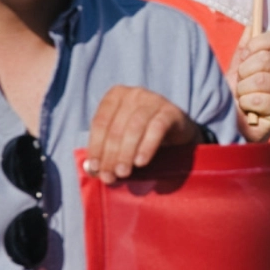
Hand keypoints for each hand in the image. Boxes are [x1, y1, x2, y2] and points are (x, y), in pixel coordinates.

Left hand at [83, 86, 204, 183]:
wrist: (176, 130)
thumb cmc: (142, 134)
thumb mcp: (121, 138)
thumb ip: (106, 151)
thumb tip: (93, 170)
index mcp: (115, 96)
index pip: (100, 122)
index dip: (96, 146)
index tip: (95, 168)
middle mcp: (133, 94)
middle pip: (116, 127)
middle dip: (111, 155)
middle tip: (110, 176)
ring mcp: (153, 100)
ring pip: (134, 128)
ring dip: (126, 153)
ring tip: (124, 172)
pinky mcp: (170, 111)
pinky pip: (156, 128)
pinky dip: (147, 147)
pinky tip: (141, 162)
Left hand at [228, 30, 269, 141]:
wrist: (227, 126)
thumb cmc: (230, 100)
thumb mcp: (234, 71)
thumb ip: (244, 49)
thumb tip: (251, 24)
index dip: (254, 46)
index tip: (244, 57)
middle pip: (266, 58)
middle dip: (245, 72)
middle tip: (240, 84)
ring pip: (261, 79)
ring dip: (243, 90)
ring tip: (241, 99)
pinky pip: (260, 99)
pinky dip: (247, 104)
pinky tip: (247, 110)